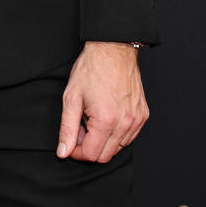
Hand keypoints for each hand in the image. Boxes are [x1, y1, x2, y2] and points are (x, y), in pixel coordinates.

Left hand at [57, 41, 149, 162]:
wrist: (113, 50)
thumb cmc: (91, 70)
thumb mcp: (71, 98)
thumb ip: (67, 129)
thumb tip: (63, 152)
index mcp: (106, 120)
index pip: (91, 154)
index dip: (77, 152)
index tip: (71, 143)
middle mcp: (125, 124)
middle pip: (105, 156)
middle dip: (89, 148)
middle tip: (80, 130)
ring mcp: (137, 120)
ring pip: (118, 148)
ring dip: (103, 141)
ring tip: (92, 120)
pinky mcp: (143, 115)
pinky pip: (129, 137)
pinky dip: (116, 134)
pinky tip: (106, 118)